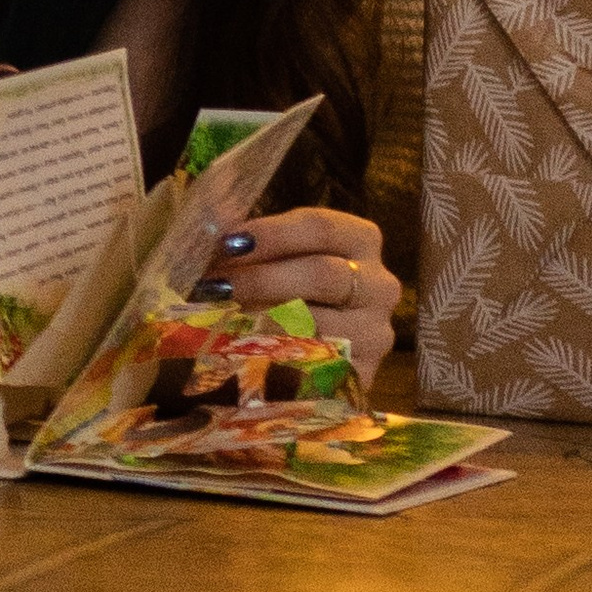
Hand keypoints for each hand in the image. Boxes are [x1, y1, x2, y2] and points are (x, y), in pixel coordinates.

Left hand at [211, 206, 398, 384]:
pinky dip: (278, 355)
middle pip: (322, 274)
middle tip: (217, 286)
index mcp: (360, 239)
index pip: (320, 227)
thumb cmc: (289, 286)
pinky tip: (246, 351)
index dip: (271, 234)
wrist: (314, 351)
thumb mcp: (277, 253)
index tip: (229, 243)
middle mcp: (379, 284)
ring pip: (319, 322)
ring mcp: (375, 333)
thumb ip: (249, 235)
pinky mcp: (364, 374)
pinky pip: (317, 365)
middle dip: (262, 278)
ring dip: (264, 318)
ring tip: (223, 318)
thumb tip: (212, 217)